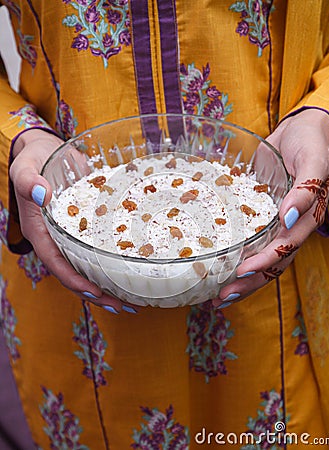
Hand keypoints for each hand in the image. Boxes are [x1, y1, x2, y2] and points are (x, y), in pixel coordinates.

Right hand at [9, 129, 137, 313]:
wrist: (47, 153)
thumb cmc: (33, 161)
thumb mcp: (25, 169)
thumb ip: (29, 181)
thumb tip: (40, 194)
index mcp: (41, 233)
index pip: (57, 264)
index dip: (75, 281)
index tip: (97, 293)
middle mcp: (57, 240)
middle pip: (76, 273)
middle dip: (98, 292)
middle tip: (124, 305)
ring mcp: (72, 235)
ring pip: (89, 265)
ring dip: (108, 283)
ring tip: (133, 297)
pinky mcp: (86, 227)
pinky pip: (99, 246)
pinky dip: (113, 259)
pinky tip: (133, 265)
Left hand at [213, 109, 328, 307]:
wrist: (298, 132)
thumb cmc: (309, 145)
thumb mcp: (313, 161)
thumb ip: (306, 189)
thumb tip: (289, 216)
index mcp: (305, 218)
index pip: (286, 248)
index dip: (266, 262)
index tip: (243, 271)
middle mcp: (289, 227)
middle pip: (271, 264)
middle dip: (248, 283)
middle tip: (221, 296)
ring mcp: (273, 224)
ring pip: (259, 260)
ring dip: (240, 280)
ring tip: (216, 296)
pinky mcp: (258, 217)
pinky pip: (248, 241)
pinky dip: (235, 257)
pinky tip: (216, 268)